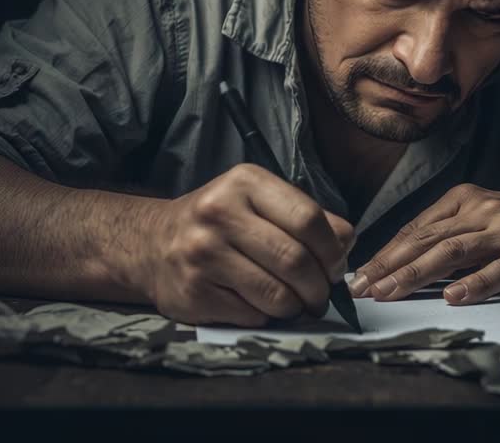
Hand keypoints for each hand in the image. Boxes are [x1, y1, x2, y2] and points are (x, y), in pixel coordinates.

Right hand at [137, 163, 353, 325]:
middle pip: (295, 260)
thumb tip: (346, 245)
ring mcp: (203, 255)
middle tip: (321, 295)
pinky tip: (260, 304)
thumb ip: (306, 217)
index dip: (332, 250)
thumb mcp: (259, 201)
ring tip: (296, 303)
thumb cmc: (221, 222)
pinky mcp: (193, 292)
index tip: (335, 266)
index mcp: (244, 183)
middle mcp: (219, 213)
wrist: (153, 243)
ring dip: (297, 306)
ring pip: (277, 295)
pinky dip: (267, 316)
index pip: (308, 219)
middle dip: (319, 286)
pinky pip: (252, 315)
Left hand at [350, 184, 499, 304]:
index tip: (359, 276)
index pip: (417, 229)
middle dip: (390, 266)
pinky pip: (499, 270)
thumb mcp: (487, 223)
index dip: (386, 253)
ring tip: (391, 292)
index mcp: (467, 199)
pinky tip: (452, 298)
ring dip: (417, 274)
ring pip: (454, 252)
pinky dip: (474, 284)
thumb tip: (402, 263)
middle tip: (362, 288)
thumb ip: (450, 237)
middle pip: (428, 240)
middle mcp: (484, 210)